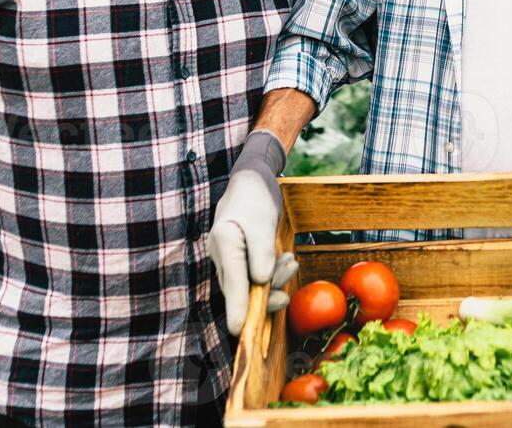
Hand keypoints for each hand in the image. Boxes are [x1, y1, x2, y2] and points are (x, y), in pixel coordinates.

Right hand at [209, 130, 296, 335]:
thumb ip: (261, 251)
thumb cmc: (254, 198)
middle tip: (286, 294)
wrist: (251, 182)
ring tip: (291, 264)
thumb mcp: (262, 221)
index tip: (238, 329)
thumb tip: (261, 281)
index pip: (231, 281)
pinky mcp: (239, 261)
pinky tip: (287, 263)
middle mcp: (221, 254)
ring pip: (248, 285)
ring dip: (273, 283)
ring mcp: (228, 259)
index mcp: (223, 242)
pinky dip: (272, 275)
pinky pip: (253, 277)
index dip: (237, 307)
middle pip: (240, 289)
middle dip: (265, 296)